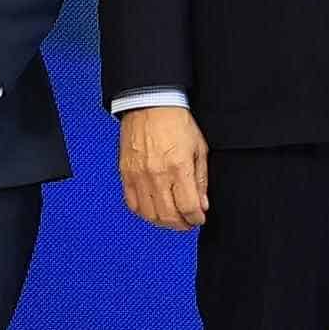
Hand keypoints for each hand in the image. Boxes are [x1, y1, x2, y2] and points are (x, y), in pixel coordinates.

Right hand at [120, 104, 209, 231]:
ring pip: (149, 214)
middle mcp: (157, 175)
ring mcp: (139, 176)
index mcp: (179, 167)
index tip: (199, 219)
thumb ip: (201, 180)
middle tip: (187, 222)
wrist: (150, 104)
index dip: (196, 219)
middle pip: (168, 216)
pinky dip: (144, 212)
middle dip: (181, 225)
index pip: (188, 207)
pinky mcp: (125, 174)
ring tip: (172, 218)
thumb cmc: (176, 122)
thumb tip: (202, 205)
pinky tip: (154, 209)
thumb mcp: (199, 148)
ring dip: (163, 222)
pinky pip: (132, 204)